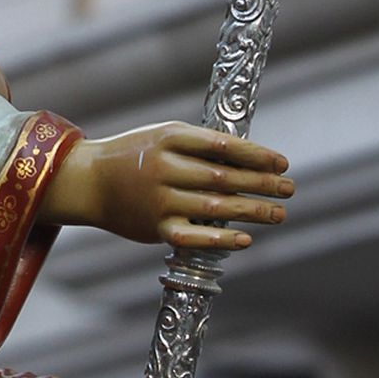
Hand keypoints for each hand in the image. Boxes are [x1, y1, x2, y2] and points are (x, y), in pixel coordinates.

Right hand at [43, 122, 292, 251]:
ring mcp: (160, 199)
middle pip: (224, 177)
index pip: (223, 146)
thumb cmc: (134, 156)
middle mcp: (165, 167)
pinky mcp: (155, 227)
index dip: (256, 155)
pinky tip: (245, 239)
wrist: (89, 182)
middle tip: (289, 188)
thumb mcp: (162, 137)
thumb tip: (250, 159)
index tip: (282, 163)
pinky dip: (221, 239)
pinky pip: (194, 236)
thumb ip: (199, 145)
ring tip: (279, 213)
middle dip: (262, 183)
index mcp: (169, 138)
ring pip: (215, 206)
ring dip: (252, 210)